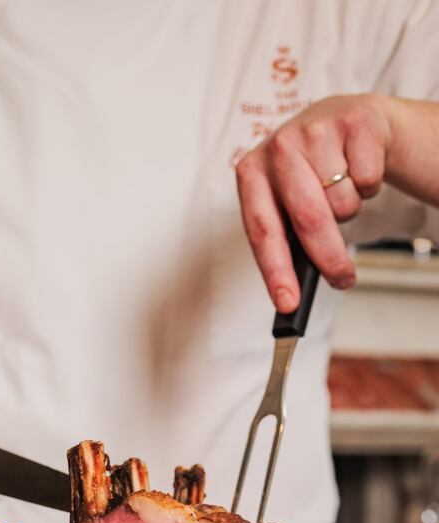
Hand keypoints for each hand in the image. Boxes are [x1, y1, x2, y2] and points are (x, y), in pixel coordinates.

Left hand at [236, 94, 392, 311]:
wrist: (346, 120)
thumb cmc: (309, 173)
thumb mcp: (285, 198)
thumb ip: (284, 235)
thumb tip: (294, 290)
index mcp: (252, 172)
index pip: (262, 231)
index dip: (275, 271)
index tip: (287, 303)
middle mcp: (279, 147)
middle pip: (308, 219)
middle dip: (328, 258)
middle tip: (342, 279)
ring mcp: (316, 129)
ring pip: (343, 202)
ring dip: (347, 211)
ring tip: (340, 193)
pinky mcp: (354, 121)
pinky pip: (368, 180)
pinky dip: (369, 186)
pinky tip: (357, 170)